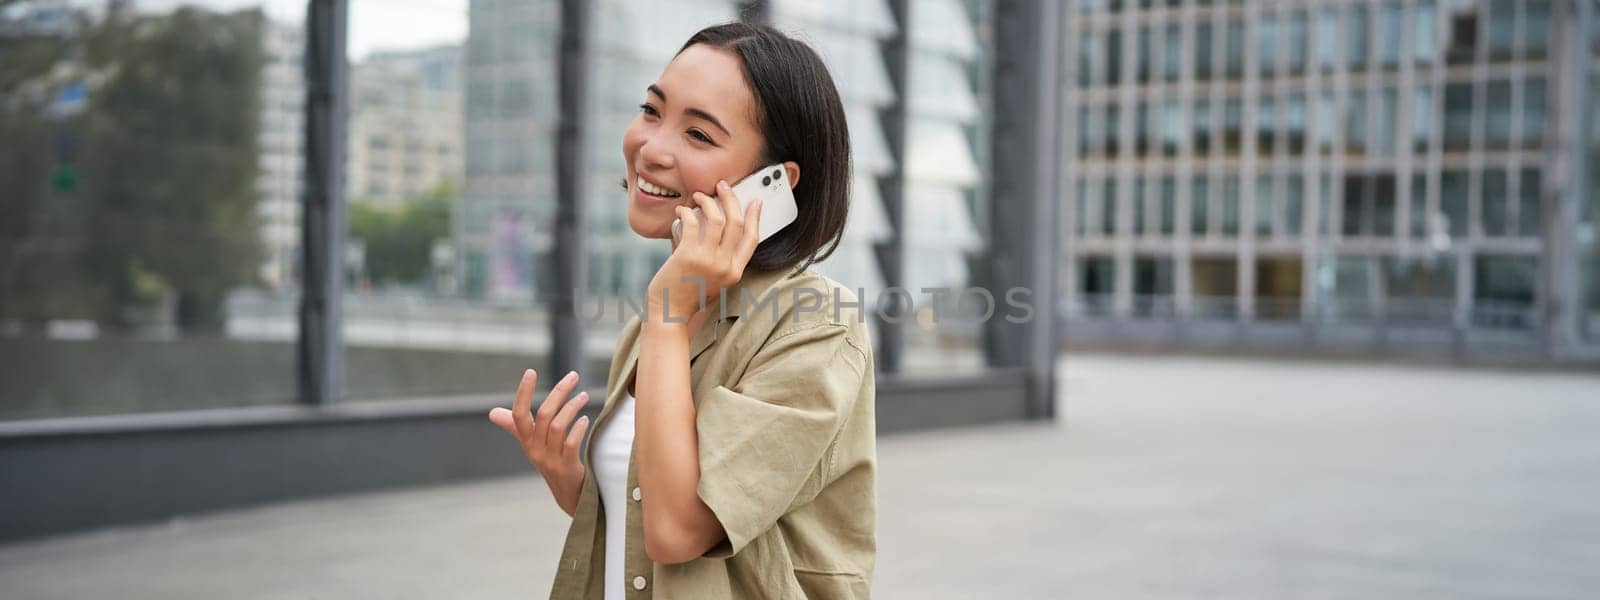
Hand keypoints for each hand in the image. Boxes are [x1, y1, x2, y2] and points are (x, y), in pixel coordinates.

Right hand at [488, 369, 591, 516]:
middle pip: (544, 415)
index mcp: (526, 440)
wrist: (568, 493)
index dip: (523, 393)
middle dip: (559, 392)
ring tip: (584, 396)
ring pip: (557, 427)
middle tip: (574, 376)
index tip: (530, 372)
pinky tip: (585, 418)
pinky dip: (578, 428)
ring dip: (572, 407)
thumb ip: (514, 427)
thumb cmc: (550, 461)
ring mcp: (550, 459)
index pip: (518, 414)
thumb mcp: (531, 444)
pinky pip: (570, 444)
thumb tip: (492, 413)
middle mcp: (535, 449)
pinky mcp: (566, 467)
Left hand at [648, 179, 762, 322]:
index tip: (755, 201)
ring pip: (718, 218)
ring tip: (699, 195)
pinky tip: (681, 210)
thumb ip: (717, 255)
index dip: (755, 217)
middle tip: (722, 186)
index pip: (753, 238)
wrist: (669, 312)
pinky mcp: (689, 255)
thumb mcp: (712, 278)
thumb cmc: (687, 293)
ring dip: (708, 201)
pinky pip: (692, 223)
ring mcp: (708, 261)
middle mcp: (726, 266)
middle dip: (731, 199)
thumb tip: (712, 221)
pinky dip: (686, 212)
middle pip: (737, 222)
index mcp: (735, 272)